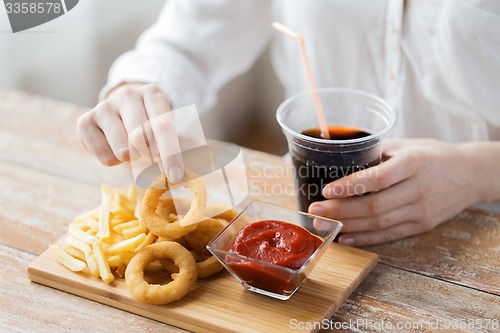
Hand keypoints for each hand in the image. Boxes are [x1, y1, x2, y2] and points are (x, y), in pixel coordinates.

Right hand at [77, 83, 183, 182]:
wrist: (121, 114)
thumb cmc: (149, 125)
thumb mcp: (165, 130)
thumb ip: (170, 150)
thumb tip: (174, 178)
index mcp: (153, 94)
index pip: (163, 126)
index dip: (170, 154)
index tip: (175, 177)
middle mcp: (128, 95)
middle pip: (140, 138)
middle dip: (149, 155)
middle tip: (152, 157)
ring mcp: (104, 107)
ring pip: (123, 151)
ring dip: (131, 158)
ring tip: (131, 147)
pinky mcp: (85, 122)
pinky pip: (106, 158)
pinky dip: (114, 161)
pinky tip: (114, 146)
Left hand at [308, 139, 486, 245]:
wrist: (471, 174)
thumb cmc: (433, 155)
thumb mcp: (406, 146)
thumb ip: (376, 153)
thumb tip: (340, 159)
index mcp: (412, 164)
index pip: (377, 179)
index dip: (349, 186)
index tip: (326, 190)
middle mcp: (418, 189)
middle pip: (374, 206)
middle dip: (340, 211)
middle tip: (314, 212)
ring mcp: (421, 211)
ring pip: (379, 223)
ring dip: (347, 226)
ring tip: (323, 225)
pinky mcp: (422, 225)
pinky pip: (390, 235)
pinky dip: (366, 238)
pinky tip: (345, 237)